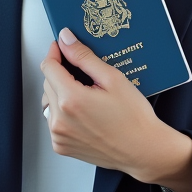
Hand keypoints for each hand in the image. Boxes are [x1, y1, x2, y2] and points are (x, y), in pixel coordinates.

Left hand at [40, 28, 191, 191]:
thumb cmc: (134, 118)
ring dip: (60, 93)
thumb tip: (66, 40)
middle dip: (62, 74)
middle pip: (48, 83)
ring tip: (86, 95)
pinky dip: (63, 112)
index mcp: (71, 100)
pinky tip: (84, 112)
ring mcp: (59, 136)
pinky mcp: (61, 146)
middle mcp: (60, 120)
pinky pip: (54, 120)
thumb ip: (84, 57)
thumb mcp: (112, 79)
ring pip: (49, 102)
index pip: (48, 67)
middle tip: (85, 74)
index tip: (62, 47)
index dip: (55, 53)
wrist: (143, 150)